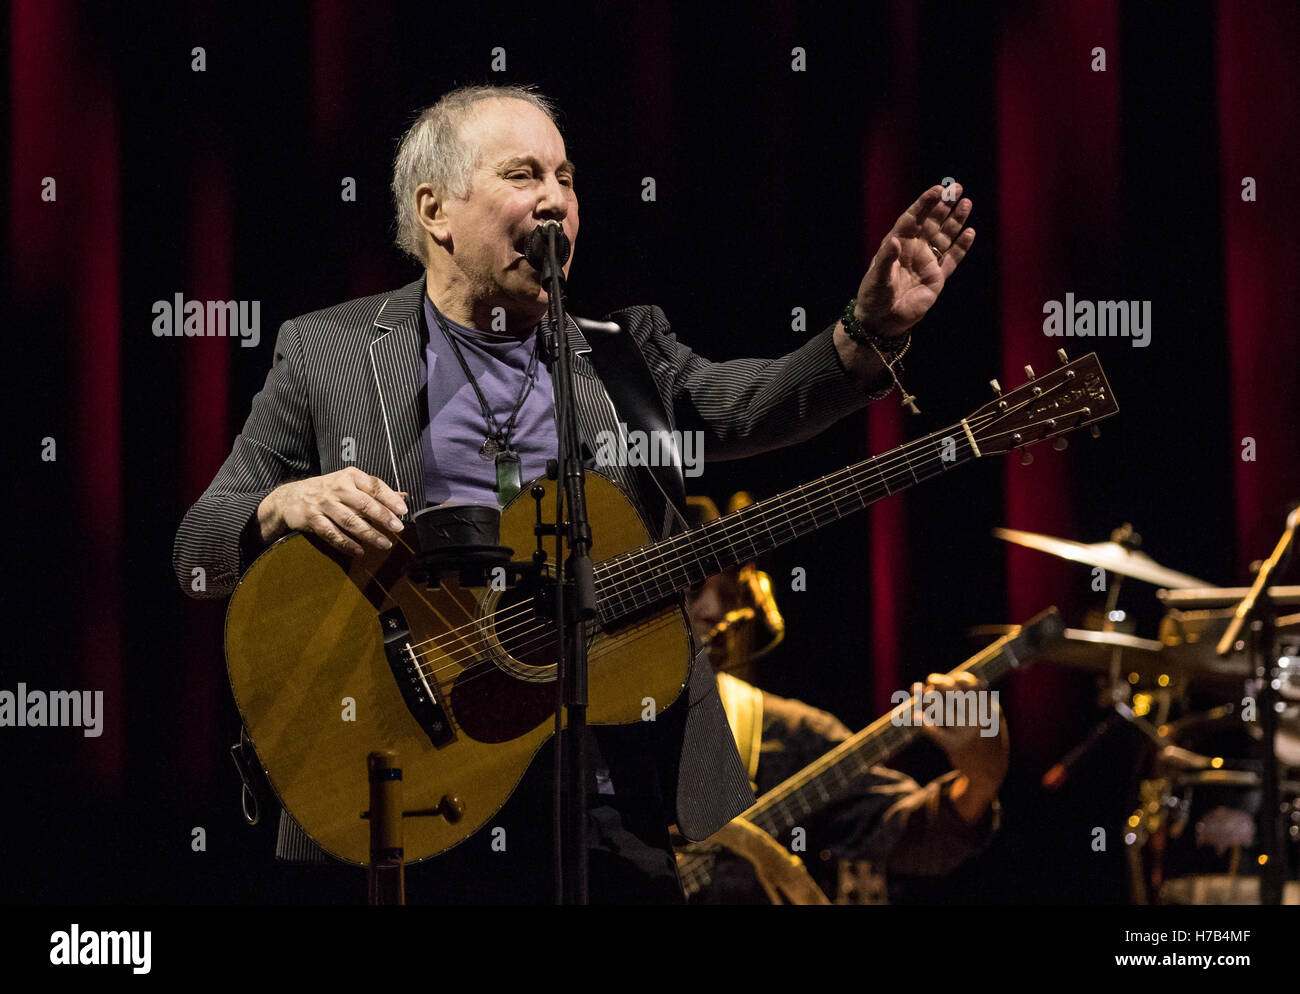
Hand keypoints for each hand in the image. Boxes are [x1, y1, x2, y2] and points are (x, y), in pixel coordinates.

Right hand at [258, 467, 407, 555]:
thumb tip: (404, 496)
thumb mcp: (350, 484)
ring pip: (350, 520)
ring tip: (384, 544)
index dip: (390, 498)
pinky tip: (359, 551)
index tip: (403, 511)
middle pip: (364, 503)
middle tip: (398, 528)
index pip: (374, 485)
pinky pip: (331, 533)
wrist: (289, 497)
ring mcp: (323, 504)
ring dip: (368, 534)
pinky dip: (346, 543)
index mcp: (350, 476)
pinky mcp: (312, 519)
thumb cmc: (327, 491)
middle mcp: (337, 488)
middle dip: (383, 516)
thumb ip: (375, 491)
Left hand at [853, 183, 974, 339]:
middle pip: (932, 222)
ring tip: (966, 203)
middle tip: (957, 188)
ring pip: (945, 236)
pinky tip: (970, 232)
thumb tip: (895, 241)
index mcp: (898, 243)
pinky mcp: (937, 278)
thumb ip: (885, 259)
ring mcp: (927, 262)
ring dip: (955, 220)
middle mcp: (914, 249)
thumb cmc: (874, 297)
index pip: (913, 217)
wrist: (882, 321)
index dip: (925, 203)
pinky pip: (952, 259)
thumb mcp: (876, 278)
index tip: (938, 189)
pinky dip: (961, 247)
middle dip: (944, 205)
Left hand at [913, 670, 1007, 821]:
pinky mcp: (955, 747)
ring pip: (939, 709)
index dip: (956, 678)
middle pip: (953, 692)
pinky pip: (932, 731)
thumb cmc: (985, 739)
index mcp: (989, 709)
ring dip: (926, 699)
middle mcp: (979, 720)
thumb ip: (974, 700)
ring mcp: (967, 733)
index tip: (950, 677)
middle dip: (939, 682)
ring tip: (919, 695)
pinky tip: (915, 716)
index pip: (971, 684)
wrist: (991, 773)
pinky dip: (921, 721)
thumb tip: (942, 682)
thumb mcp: (989, 717)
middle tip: (930, 680)